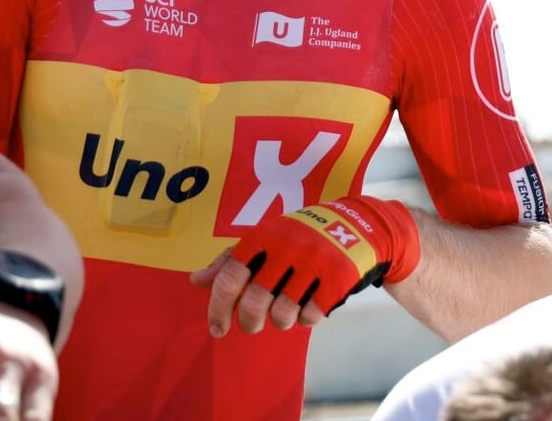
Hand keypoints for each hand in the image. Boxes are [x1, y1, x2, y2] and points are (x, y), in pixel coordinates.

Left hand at [190, 248, 327, 336]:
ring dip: (279, 322)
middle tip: (252, 325)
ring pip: (282, 315)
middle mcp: (286, 248)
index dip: (218, 308)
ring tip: (284, 313)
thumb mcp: (264, 238)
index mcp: (262, 236)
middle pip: (253, 303)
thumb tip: (196, 281)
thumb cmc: (298, 235)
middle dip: (249, 323)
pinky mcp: (337, 278)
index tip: (217, 329)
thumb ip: (230, 261)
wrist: (355, 223)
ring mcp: (313, 263)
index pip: (229, 278)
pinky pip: (310, 316)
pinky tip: (307, 308)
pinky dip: (305, 319)